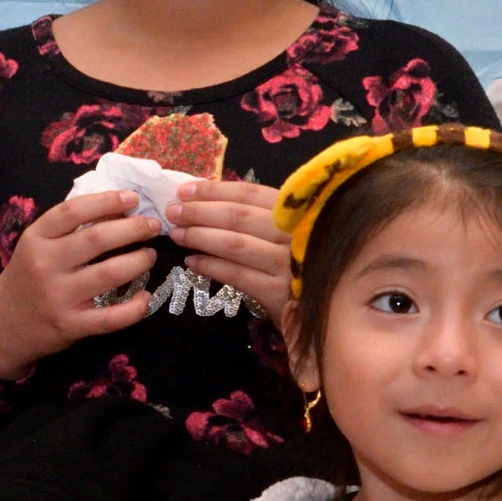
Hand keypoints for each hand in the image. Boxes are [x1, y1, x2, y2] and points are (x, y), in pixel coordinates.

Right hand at [0, 190, 160, 379]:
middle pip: (97, 239)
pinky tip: (146, 297)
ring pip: (110, 273)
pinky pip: (112, 317)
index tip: (132, 198)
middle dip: (134, 228)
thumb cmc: (26, 279)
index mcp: (36, 239)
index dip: (107, 201)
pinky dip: (136, 307)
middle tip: (152, 226)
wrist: (2, 327)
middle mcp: (45, 265)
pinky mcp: (70, 325)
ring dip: (139, 261)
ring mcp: (58, 297)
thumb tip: (117, 209)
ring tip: (149, 255)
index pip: (73, 211)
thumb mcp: (36, 246)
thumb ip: (67, 229)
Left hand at [168, 178, 292, 325]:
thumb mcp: (287, 233)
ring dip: (201, 237)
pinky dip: (212, 267)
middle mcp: (295, 234)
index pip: (250, 193)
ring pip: (235, 244)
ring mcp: (288, 263)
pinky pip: (237, 275)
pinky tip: (192, 262)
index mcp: (297, 212)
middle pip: (239, 216)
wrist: (328, 311)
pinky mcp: (279, 292)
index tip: (185, 189)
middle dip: (200, 211)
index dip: (214, 190)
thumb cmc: (299, 264)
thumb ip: (258, 215)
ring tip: (178, 235)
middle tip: (172, 211)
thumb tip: (206, 195)